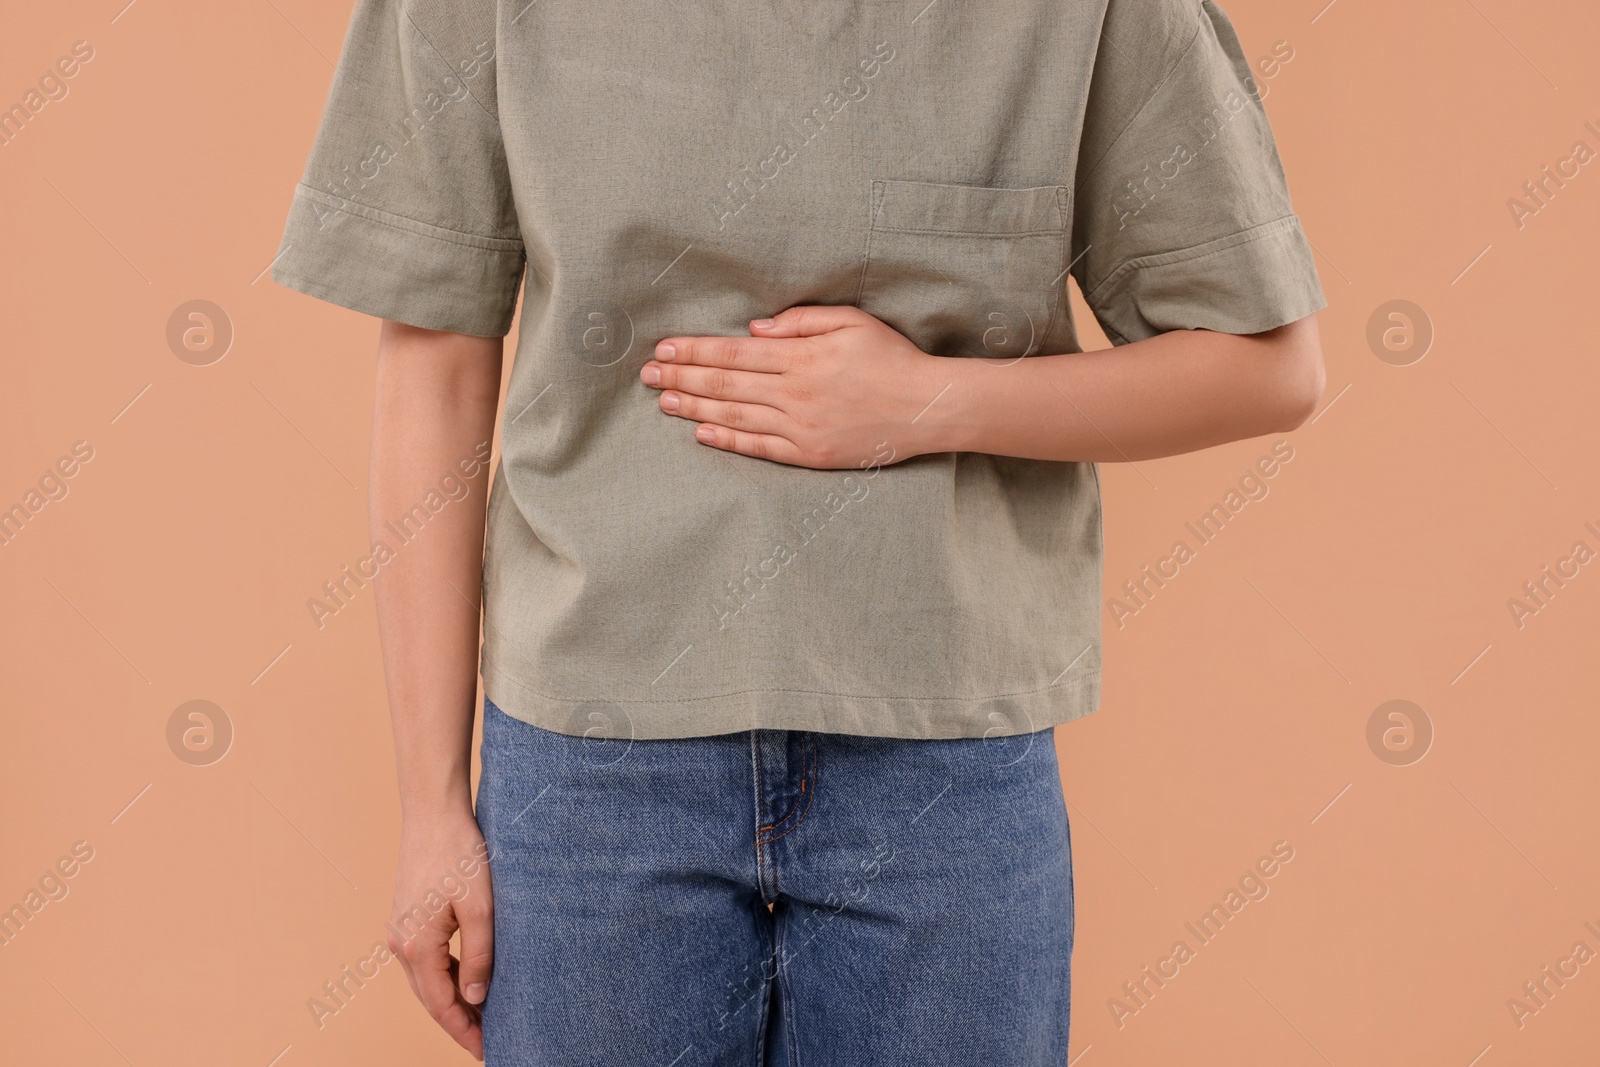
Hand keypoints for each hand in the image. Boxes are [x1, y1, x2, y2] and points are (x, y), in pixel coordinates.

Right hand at [386, 812, 493, 1059]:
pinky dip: (444, 976)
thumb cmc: (460, 854)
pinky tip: (467, 981)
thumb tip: (476, 997)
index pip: (441, 1004)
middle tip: (490, 1039)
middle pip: (430, 997)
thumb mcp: (480, 908)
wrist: (433, 813)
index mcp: (415, 945)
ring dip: (451, 999)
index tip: (486, 1049)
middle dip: (458, 1021)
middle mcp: (399, 943)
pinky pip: (425, 959)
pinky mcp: (406, 917)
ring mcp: (400, 930)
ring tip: (483, 1015)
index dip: (464, 1029)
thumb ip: (479, 955)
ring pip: (426, 980)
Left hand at [640, 305, 943, 468]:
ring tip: (663, 399)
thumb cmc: (891, 358)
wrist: (926, 407)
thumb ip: (801, 321)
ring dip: (694, 406)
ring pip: (734, 414)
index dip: (694, 350)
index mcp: (800, 357)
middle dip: (681, 376)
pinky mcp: (809, 454)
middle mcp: (793, 392)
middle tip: (647, 373)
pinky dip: (727, 439)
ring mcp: (800, 426)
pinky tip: (701, 431)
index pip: (733, 351)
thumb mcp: (850, 321)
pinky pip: (759, 448)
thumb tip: (755, 327)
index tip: (664, 347)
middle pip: (725, 382)